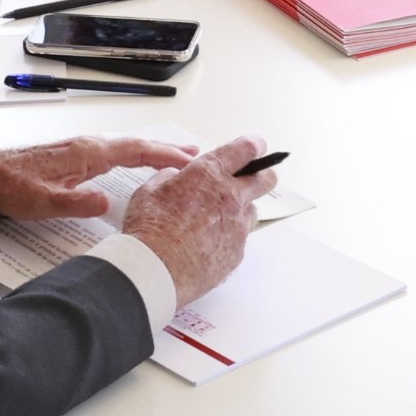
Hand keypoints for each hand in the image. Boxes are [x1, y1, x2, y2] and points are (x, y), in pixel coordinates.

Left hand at [0, 135, 198, 222]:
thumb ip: (76, 203)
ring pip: (127, 146)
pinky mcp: (75, 154)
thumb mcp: (43, 203)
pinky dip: (135, 153)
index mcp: (87, 154)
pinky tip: (137, 160)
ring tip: (175, 157)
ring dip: (153, 151)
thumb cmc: (11, 187)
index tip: (190, 162)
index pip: (136, 151)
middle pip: (137, 144)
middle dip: (167, 149)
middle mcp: (88, 146)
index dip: (165, 156)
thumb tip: (106, 203)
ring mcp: (82, 148)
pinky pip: (115, 150)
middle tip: (196, 154)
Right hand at [115, 139, 278, 305]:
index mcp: (209, 174)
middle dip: (261, 175)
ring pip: (252, 210)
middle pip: (265, 179)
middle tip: (250, 179)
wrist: (155, 270)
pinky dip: (228, 237)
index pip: (245, 149)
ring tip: (215, 220)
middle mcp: (230, 197)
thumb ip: (169, 178)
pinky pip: (240, 239)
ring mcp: (237, 226)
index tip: (256, 146)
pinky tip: (207, 243)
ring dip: (240, 210)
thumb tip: (176, 177)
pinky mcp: (237, 251)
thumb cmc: (149, 230)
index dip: (254, 145)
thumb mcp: (150, 191)